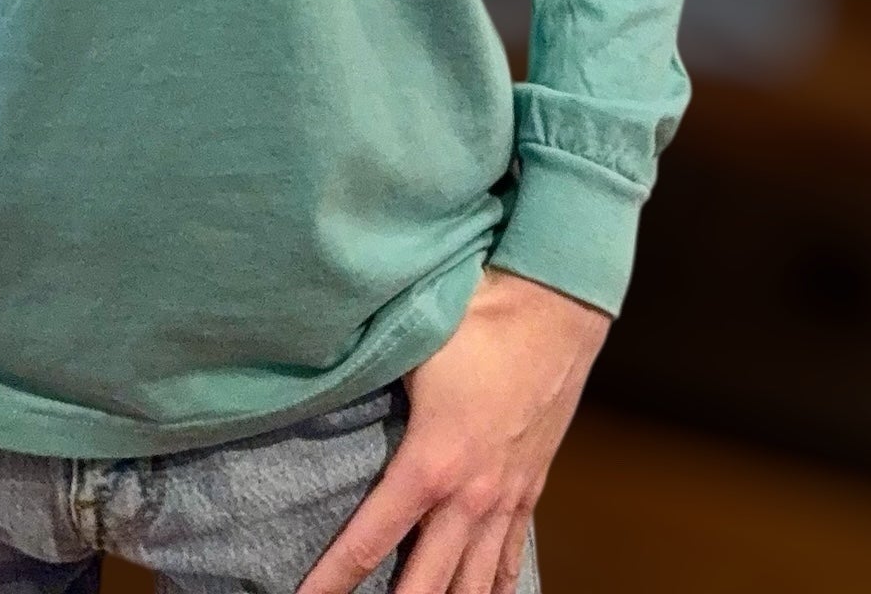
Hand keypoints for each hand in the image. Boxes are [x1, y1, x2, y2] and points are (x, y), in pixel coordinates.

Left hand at [292, 264, 610, 593]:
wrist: (554, 306)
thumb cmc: (477, 320)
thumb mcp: (410, 352)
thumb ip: (365, 383)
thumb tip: (316, 385)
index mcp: (430, 465)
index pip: (368, 542)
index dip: (332, 581)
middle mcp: (470, 498)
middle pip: (427, 586)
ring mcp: (506, 497)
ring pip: (477, 584)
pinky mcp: (531, 486)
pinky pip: (511, 554)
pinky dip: (497, 584)